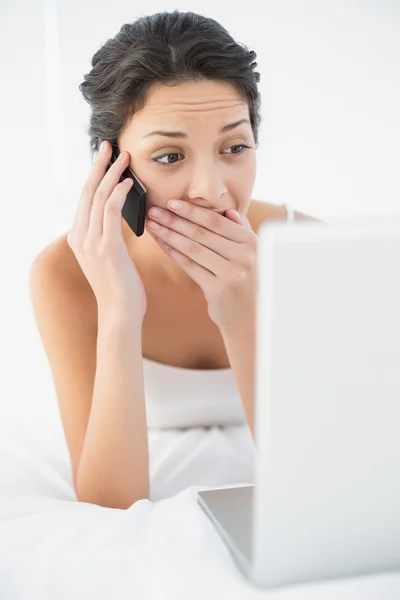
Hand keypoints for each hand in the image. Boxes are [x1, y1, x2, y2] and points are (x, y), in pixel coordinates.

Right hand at [67, 140, 146, 322]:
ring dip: (112, 173)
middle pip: (88, 191)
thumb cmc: (121, 286)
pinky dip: (119, 192)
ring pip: (98, 197)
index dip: (94, 174)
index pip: (85, 198)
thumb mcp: (109, 256)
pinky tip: (129, 182)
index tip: (105, 157)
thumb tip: (117, 214)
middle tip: (109, 145)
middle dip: (99, 165)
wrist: (120, 312)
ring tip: (125, 157)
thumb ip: (107, 234)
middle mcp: (79, 235)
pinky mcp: (106, 246)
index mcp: (78, 236)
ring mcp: (90, 241)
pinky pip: (110, 211)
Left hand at [146, 200, 257, 329]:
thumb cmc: (245, 279)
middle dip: (175, 220)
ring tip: (153, 225)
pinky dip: (173, 253)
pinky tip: (161, 243)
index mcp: (251, 242)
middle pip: (202, 234)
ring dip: (169, 235)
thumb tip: (228, 211)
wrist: (248, 315)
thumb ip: (241, 231)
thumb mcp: (251, 253)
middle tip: (154, 211)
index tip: (171, 202)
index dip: (192, 211)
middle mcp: (244, 257)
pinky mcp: (217, 289)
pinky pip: (190, 266)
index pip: (216, 222)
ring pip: (193, 249)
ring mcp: (231, 274)